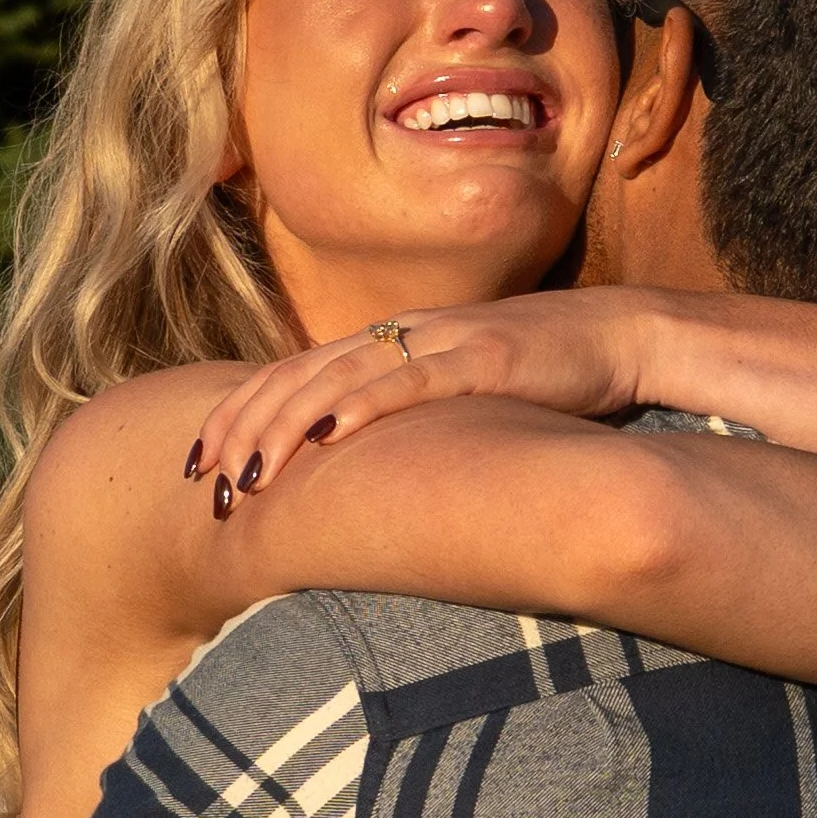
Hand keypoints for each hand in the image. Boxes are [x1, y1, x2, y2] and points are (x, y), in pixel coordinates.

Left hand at [188, 290, 664, 501]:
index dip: (237, 414)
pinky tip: (326, 438)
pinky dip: (363, 408)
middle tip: (206, 483)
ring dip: (285, 428)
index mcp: (389, 343)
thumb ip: (405, 419)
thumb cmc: (539, 377)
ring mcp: (441, 341)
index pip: (291, 375)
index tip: (198, 464)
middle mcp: (402, 334)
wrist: (618, 336)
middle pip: (298, 376)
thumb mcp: (456, 399)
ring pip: (339, 379)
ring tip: (248, 475)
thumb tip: (352, 473)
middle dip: (243, 429)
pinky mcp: (485, 359)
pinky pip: (412, 381)